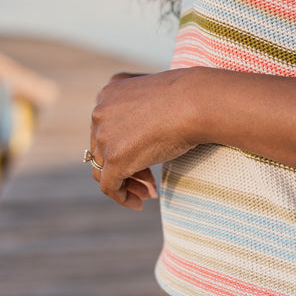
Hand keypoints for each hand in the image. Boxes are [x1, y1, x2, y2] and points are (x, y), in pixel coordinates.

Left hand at [88, 69, 197, 209]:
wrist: (196, 102)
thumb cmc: (188, 97)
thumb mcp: (156, 95)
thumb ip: (142, 107)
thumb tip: (144, 129)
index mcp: (109, 92)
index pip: (107, 126)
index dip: (126, 144)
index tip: (146, 157)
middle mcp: (100, 112)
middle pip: (104, 148)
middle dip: (128, 165)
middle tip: (150, 180)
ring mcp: (104, 136)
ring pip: (104, 168)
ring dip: (126, 182)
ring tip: (147, 193)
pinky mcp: (113, 159)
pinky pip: (109, 186)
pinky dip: (122, 197)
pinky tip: (139, 203)